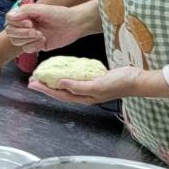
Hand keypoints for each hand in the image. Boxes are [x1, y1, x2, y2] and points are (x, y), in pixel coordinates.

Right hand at [5, 3, 85, 53]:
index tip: (30, 23)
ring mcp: (29, 36)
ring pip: (16, 42)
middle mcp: (24, 25)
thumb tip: (11, 17)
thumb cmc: (59, 14)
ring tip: (41, 35)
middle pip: (10, 32)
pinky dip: (34, 46)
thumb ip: (25, 11)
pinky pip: (26, 49)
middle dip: (23, 33)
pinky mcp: (35, 45)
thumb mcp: (41, 9)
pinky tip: (44, 41)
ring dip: (29, 40)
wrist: (73, 25)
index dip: (17, 24)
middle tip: (36, 31)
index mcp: (23, 15)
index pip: (9, 20)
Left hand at [29, 66, 143, 104]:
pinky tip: (62, 71)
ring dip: (54, 81)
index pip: (59, 94)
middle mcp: (84, 94)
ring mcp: (89, 88)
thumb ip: (78, 86)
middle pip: (60, 91)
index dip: (45, 90)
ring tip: (43, 76)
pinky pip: (75, 79)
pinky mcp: (94, 80)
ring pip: (66, 86)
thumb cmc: (119, 84)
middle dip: (45, 87)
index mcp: (84, 97)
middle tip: (32, 79)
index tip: (32, 83)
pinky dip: (66, 75)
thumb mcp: (98, 85)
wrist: (136, 80)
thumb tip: (60, 83)